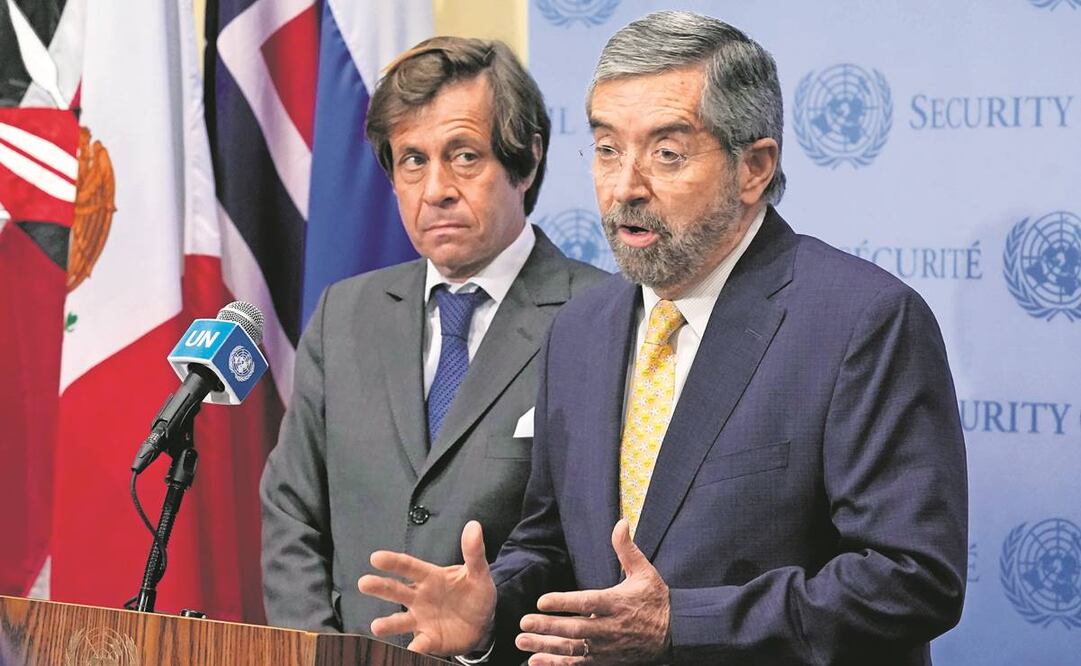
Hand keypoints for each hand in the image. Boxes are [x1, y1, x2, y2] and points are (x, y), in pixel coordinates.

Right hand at [357, 520, 495, 655]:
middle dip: (380, 587)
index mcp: (429, 577)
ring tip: (376, 626)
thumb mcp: (478, 572)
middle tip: (364, 583)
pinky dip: (414, 648)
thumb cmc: (474, 593)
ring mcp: (422, 619)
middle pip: (396, 591)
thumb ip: (474, 552)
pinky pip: (419, 644)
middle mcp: (419, 598)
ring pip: (400, 621)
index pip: (408, 567)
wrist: (484, 622)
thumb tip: (474, 525)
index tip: (376, 557)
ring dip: (388, 624)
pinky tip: (411, 650)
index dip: (393, 561)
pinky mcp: (429, 639)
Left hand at [516, 520, 670, 664]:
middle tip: (524, 623)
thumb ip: (627, 549)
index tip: (542, 601)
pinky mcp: (606, 660)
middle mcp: (611, 627)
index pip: (587, 602)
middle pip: (576, 629)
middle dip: (548, 627)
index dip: (564, 602)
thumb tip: (620, 523)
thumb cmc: (656, 599)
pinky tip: (536, 661)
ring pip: (573, 650)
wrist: (676, 632)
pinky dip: (557, 665)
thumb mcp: (645, 571)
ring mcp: (608, 647)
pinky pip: (579, 665)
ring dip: (546, 647)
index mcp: (618, 603)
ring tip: (523, 642)